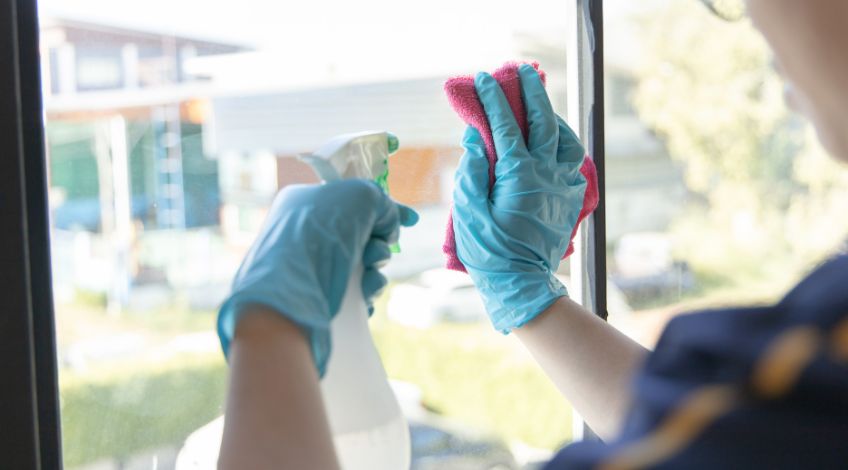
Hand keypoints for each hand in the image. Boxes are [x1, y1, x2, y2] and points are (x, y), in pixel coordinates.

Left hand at [217, 179, 417, 374]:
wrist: (289, 295)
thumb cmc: (320, 234)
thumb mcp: (360, 197)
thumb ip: (383, 203)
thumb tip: (389, 226)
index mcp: (306, 202)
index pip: (353, 202)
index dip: (385, 211)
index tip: (411, 221)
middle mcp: (306, 233)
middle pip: (363, 235)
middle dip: (379, 245)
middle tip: (373, 255)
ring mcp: (311, 268)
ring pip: (362, 267)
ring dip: (376, 273)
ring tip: (368, 282)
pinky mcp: (317, 299)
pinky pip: (354, 294)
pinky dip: (366, 295)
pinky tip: (365, 299)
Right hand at [453, 64, 587, 332]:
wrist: (521, 284)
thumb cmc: (489, 250)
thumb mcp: (468, 210)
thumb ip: (472, 169)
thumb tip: (476, 138)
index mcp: (519, 175)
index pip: (505, 125)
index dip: (493, 99)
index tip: (483, 79)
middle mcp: (546, 174)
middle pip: (543, 121)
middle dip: (531, 92)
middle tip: (521, 71)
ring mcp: (563, 186)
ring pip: (566, 139)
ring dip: (554, 117)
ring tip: (541, 106)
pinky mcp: (571, 200)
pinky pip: (574, 163)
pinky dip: (564, 145)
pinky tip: (554, 142)